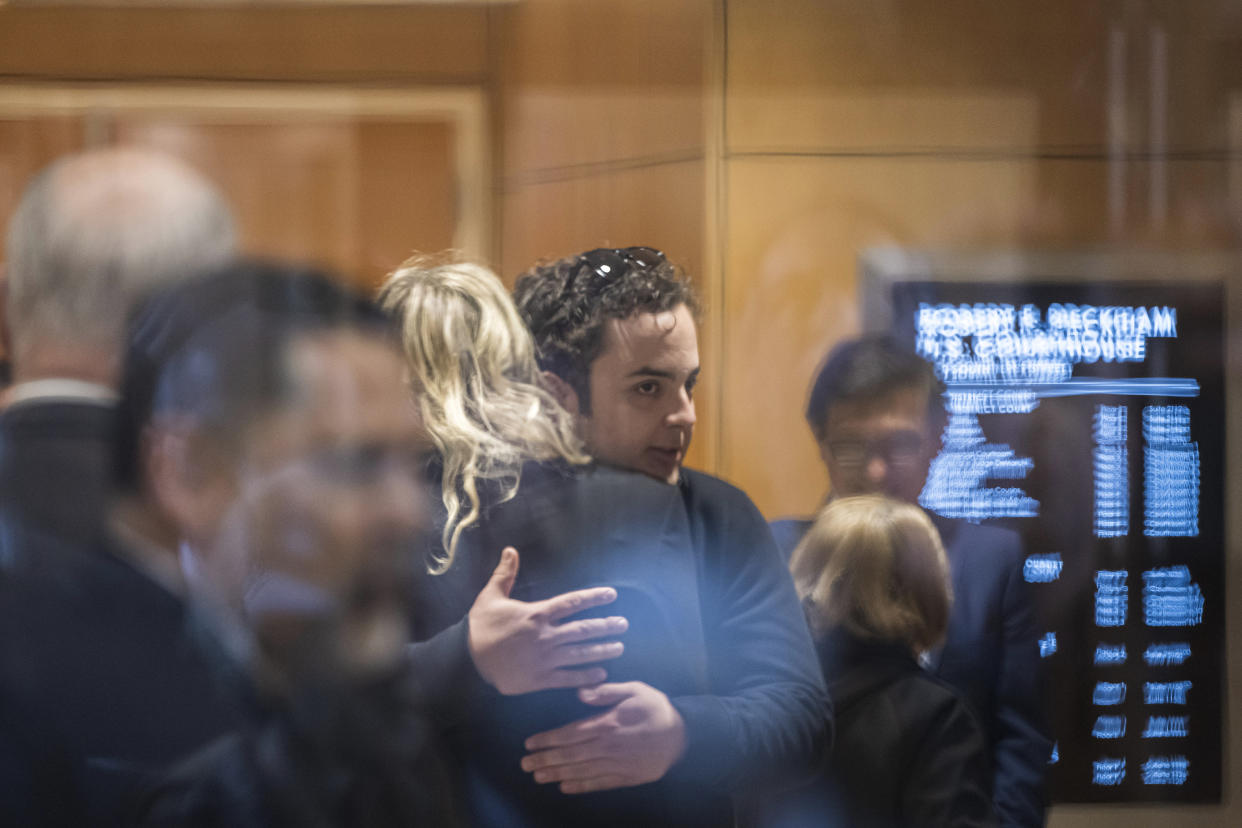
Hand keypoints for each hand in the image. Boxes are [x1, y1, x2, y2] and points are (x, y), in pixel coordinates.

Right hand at [467, 547, 627, 694]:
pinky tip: (601, 674)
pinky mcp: (539, 679)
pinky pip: (567, 678)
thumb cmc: (480, 626)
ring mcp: (544, 659)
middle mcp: (545, 636)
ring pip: (580, 654)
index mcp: (536, 614)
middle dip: (605, 626)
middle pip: (582, 629)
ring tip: (620, 647)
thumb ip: (505, 574)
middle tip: (623, 624)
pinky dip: (585, 677)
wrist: (466, 659)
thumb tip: (511, 550)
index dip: (593, 598)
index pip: (571, 603)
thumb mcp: (490, 596)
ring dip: (602, 650)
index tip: (611, 595)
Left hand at [520, 681, 686, 793]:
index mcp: (608, 723)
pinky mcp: (626, 777)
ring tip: (538, 776)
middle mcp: (608, 747)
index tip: (529, 744)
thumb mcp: (635, 689)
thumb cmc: (656, 707)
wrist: (684, 735)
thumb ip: (606, 691)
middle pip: (570, 755)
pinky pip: (599, 784)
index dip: (548, 739)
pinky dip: (581, 786)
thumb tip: (580, 693)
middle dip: (545, 760)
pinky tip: (565, 787)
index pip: (570, 733)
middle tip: (524, 764)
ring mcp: (617, 764)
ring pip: (581, 771)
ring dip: (557, 774)